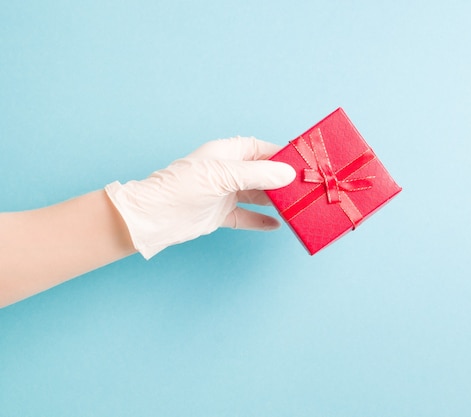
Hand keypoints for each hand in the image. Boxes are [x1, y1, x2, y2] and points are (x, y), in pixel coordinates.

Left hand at [105, 136, 295, 258]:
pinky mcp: (220, 214)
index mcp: (227, 153)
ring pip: (256, 195)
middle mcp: (227, 171)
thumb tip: (287, 174)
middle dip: (281, 180)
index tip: (302, 164)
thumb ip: (257, 175)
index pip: (261, 149)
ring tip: (295, 207)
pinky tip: (277, 225)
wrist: (153, 217)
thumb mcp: (223, 176)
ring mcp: (224, 193)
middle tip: (303, 189)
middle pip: (262, 173)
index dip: (281, 155)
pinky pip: (246, 216)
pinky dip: (261, 221)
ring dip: (274, 201)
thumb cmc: (182, 188)